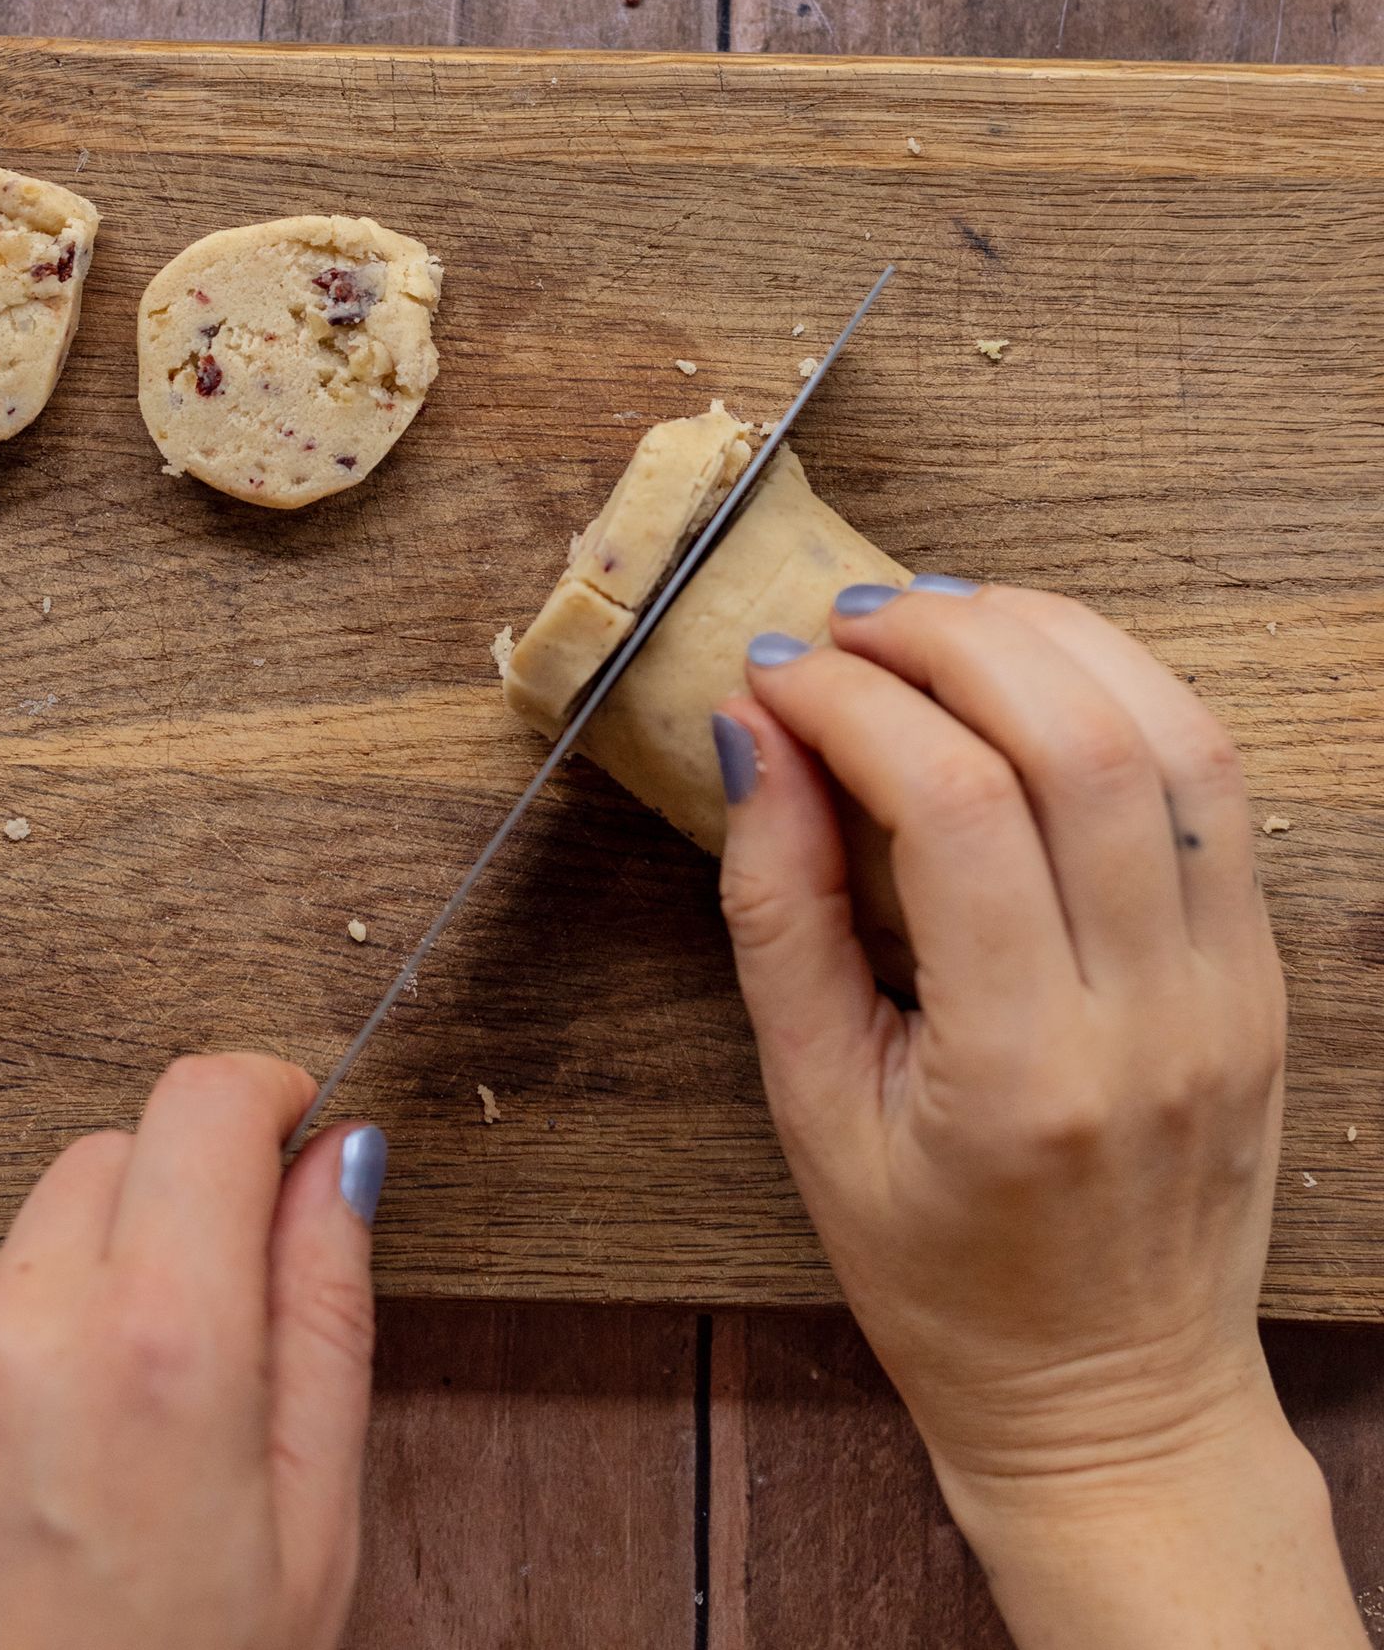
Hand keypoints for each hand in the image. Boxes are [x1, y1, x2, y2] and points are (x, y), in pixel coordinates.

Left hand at [0, 1055, 381, 1649]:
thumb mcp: (303, 1549)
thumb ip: (323, 1327)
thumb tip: (336, 1167)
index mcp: (153, 1351)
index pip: (199, 1104)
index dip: (256, 1099)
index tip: (283, 1128)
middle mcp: (4, 1332)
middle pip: (99, 1164)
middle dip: (165, 1221)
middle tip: (202, 1364)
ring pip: (0, 1264)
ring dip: (53, 1322)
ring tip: (87, 1492)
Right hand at [716, 578, 1351, 1648]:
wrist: (1111, 1396)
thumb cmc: (939, 1272)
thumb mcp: (811, 1107)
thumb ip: (779, 912)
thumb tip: (753, 737)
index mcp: (1024, 1066)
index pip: (950, 806)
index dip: (846, 705)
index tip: (767, 677)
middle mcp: (1153, 1016)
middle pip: (1080, 742)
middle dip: (948, 641)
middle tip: (846, 623)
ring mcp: (1230, 990)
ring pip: (1176, 738)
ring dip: (1050, 641)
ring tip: (939, 619)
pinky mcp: (1262, 974)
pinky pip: (1217, 788)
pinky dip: (1125, 695)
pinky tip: (1032, 677)